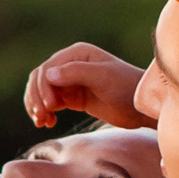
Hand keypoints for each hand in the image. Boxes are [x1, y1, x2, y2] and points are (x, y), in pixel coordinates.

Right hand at [24, 42, 148, 130]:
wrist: (141, 107)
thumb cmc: (127, 88)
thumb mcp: (103, 78)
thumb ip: (76, 73)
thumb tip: (48, 74)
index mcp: (77, 54)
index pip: (48, 68)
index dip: (43, 87)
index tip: (49, 106)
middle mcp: (71, 64)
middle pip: (40, 78)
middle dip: (37, 97)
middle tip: (40, 117)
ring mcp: (71, 81)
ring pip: (43, 91)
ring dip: (37, 105)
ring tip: (42, 122)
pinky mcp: (73, 97)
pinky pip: (51, 103)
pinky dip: (45, 112)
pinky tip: (47, 123)